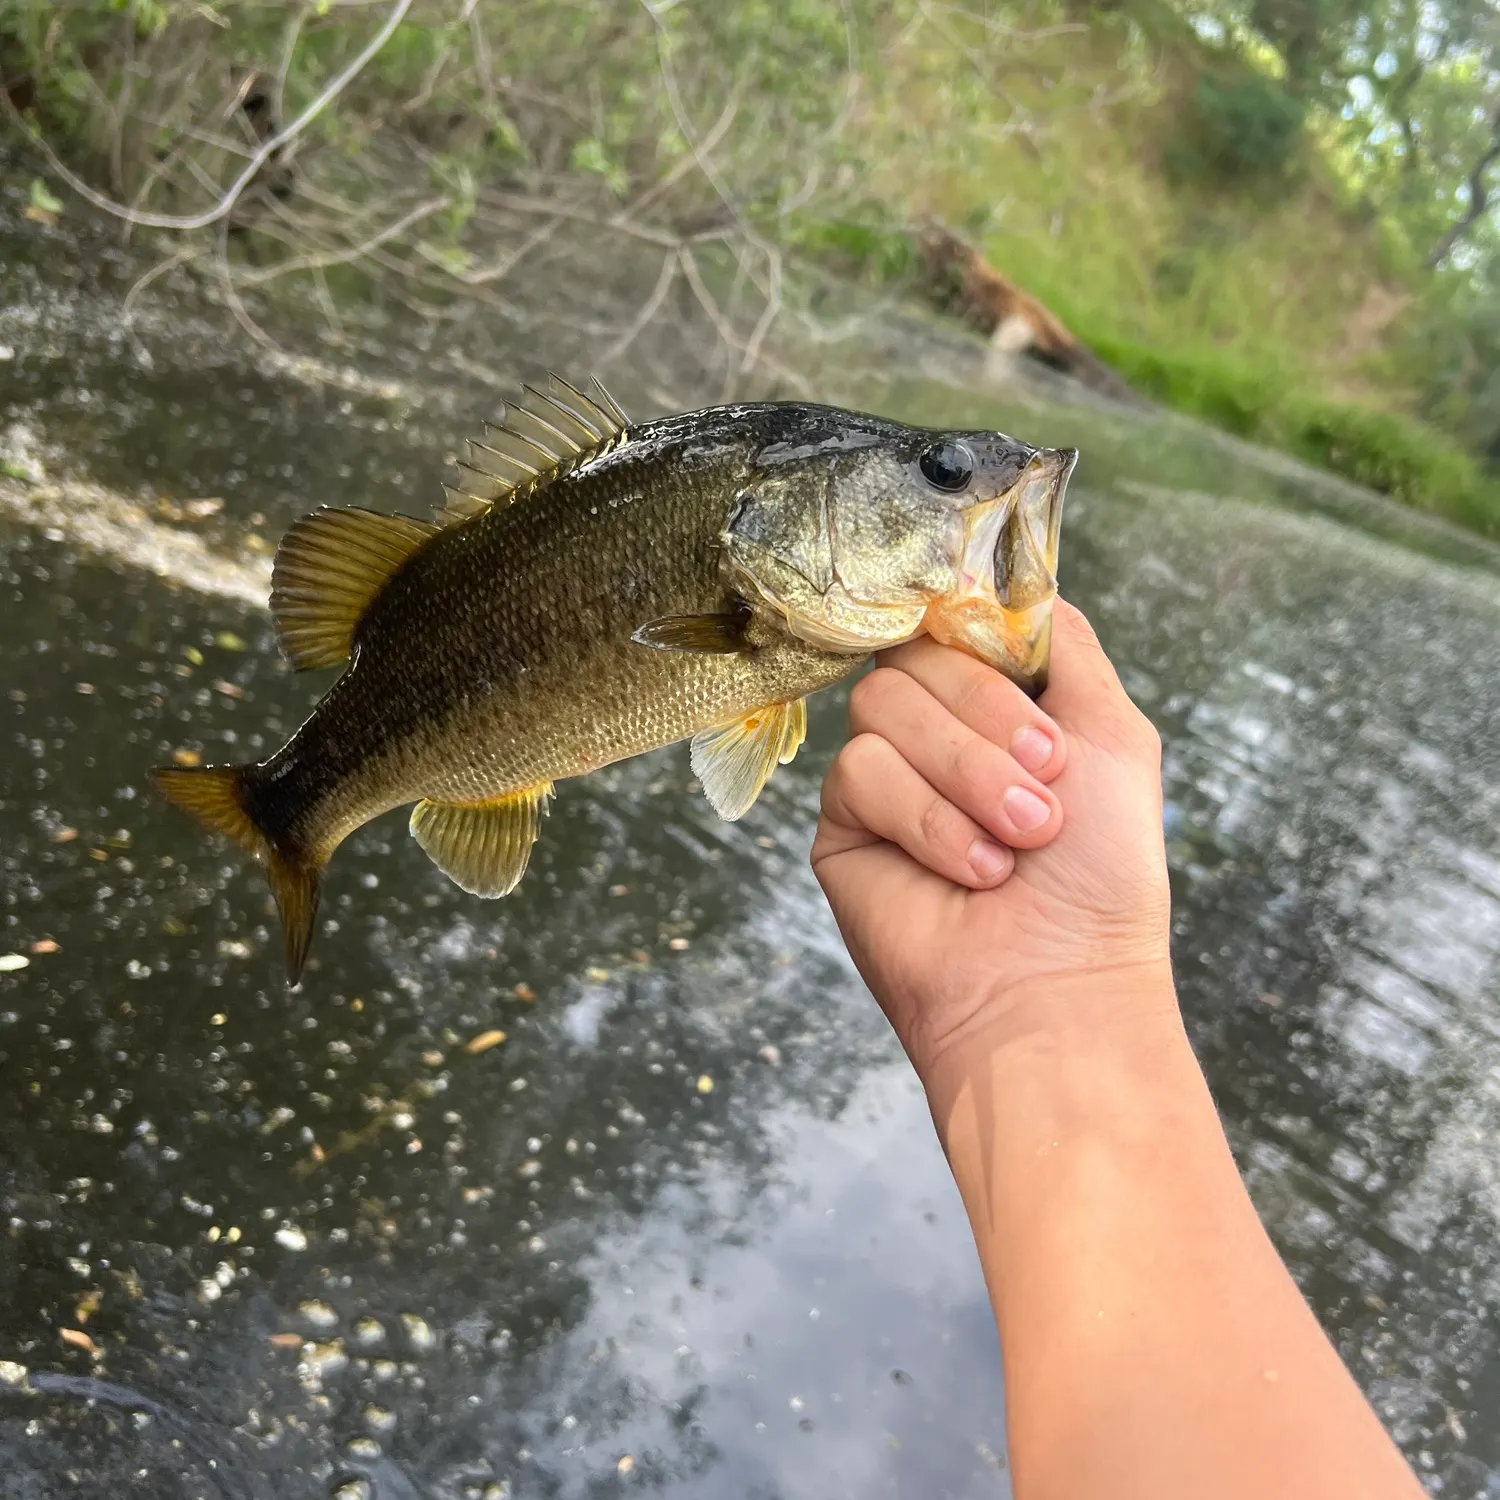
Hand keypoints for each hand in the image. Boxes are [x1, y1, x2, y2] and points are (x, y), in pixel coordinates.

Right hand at [811, 600, 1173, 1084]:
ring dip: (965, 775)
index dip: (990, 652)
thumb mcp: (1117, 736)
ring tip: (1014, 841)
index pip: (957, 621)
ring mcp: (887, 776)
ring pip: (883, 705)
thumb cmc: (1102, 876)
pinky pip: (858, 771)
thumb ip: (1067, 644)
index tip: (1043, 720)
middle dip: (991, 725)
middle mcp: (938, 732)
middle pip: (919, 654)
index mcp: (998, 705)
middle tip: (1045, 795)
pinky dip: (926, 820)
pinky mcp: (843, 826)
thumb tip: (1005, 587)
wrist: (1055, 984)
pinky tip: (970, 870)